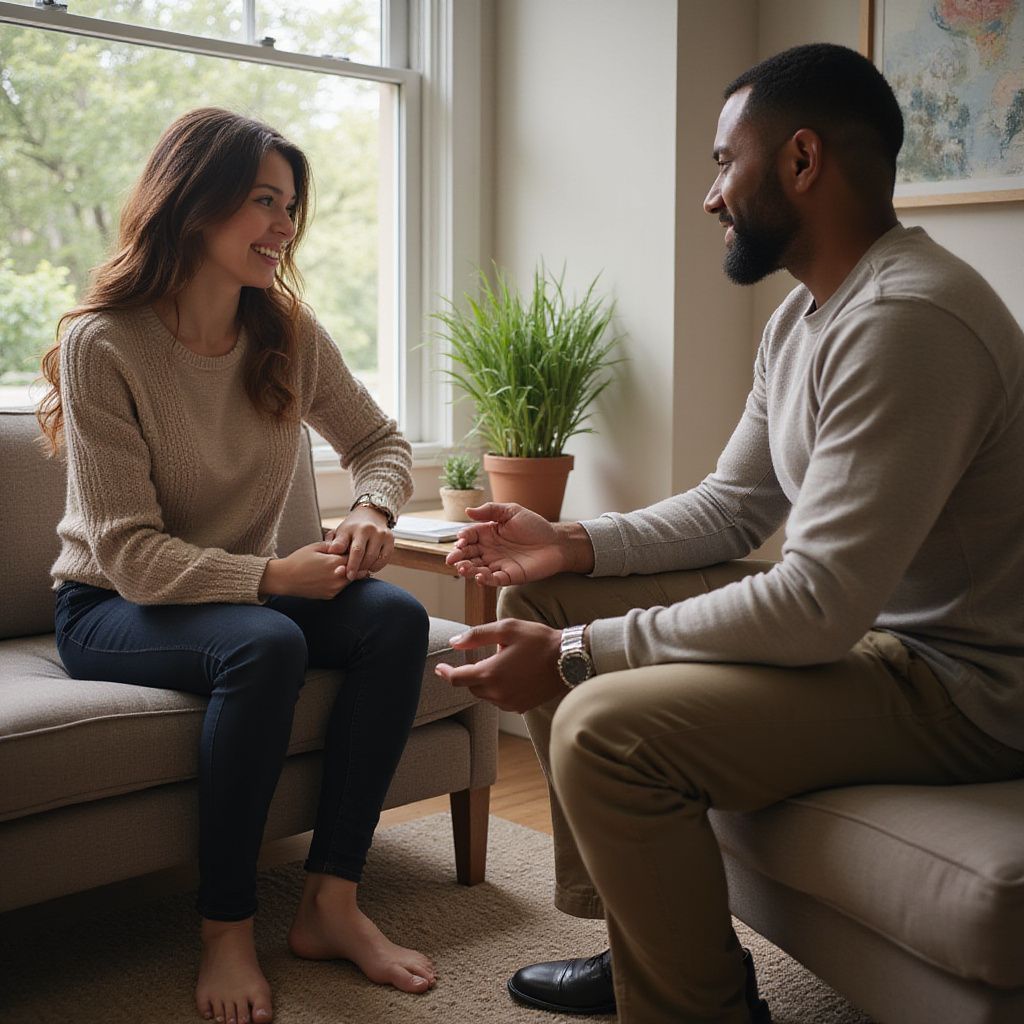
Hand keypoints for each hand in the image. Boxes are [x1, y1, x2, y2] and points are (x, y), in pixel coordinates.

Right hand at [259, 541, 350, 599]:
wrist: (285, 579)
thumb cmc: (298, 560)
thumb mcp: (315, 546)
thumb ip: (333, 545)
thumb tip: (345, 544)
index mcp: (335, 562)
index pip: (355, 556)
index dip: (354, 552)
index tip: (350, 549)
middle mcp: (337, 577)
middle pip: (356, 570)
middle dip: (355, 564)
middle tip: (349, 559)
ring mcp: (334, 588)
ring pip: (351, 580)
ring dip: (349, 573)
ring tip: (339, 567)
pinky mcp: (330, 595)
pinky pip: (342, 587)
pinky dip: (341, 582)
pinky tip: (332, 576)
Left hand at [324, 506, 393, 579]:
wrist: (370, 516)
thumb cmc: (352, 528)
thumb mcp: (340, 533)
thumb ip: (334, 543)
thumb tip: (330, 551)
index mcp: (355, 527)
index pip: (353, 550)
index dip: (349, 564)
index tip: (342, 572)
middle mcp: (370, 529)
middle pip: (365, 556)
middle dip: (356, 569)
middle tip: (350, 576)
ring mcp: (381, 534)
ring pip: (374, 559)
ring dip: (366, 568)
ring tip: (358, 571)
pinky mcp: (390, 540)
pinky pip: (384, 559)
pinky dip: (376, 566)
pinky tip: (369, 566)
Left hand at [434, 619, 565, 712]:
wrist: (569, 659)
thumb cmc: (538, 640)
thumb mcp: (506, 629)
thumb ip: (476, 636)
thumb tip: (454, 642)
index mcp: (490, 673)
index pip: (457, 679)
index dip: (445, 673)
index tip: (439, 668)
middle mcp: (497, 693)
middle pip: (471, 687)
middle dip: (470, 673)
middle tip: (482, 657)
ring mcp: (510, 703)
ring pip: (486, 694)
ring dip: (486, 681)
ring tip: (504, 662)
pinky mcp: (521, 707)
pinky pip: (501, 700)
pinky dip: (499, 689)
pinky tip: (513, 674)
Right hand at [445, 503, 582, 586]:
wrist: (556, 542)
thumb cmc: (535, 525)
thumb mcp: (511, 511)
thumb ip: (490, 510)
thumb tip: (467, 510)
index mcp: (488, 533)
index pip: (469, 537)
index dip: (462, 539)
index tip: (460, 541)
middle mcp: (489, 550)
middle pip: (469, 555)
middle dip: (459, 558)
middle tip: (453, 560)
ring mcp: (498, 564)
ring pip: (477, 569)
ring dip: (468, 570)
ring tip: (463, 569)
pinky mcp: (509, 576)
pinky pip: (494, 580)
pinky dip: (485, 580)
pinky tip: (479, 577)